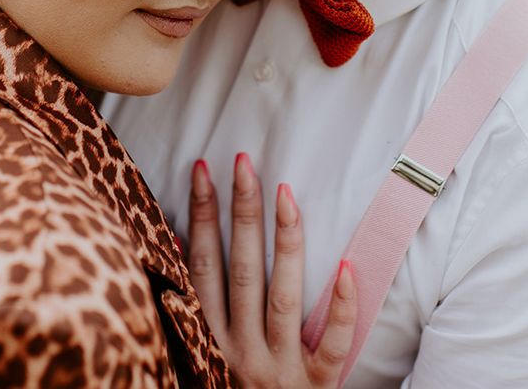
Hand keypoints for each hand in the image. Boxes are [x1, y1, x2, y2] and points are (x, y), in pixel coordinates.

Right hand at [188, 153, 355, 387]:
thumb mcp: (198, 355)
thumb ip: (189, 306)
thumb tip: (178, 245)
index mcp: (209, 340)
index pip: (202, 265)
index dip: (201, 215)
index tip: (202, 169)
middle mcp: (241, 351)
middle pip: (241, 270)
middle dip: (241, 211)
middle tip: (243, 162)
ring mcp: (281, 370)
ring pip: (283, 296)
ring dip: (284, 240)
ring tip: (285, 191)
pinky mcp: (319, 387)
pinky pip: (333, 345)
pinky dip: (343, 308)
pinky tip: (348, 267)